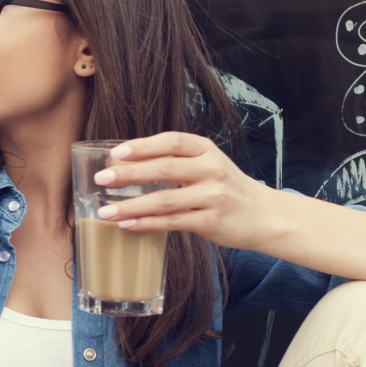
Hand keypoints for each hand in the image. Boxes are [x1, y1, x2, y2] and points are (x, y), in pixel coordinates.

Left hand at [91, 132, 272, 250]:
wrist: (263, 215)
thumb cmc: (224, 187)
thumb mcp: (206, 164)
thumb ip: (174, 161)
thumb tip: (123, 163)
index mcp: (205, 150)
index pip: (171, 142)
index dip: (142, 146)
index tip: (115, 153)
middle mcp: (211, 169)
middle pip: (165, 168)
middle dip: (130, 173)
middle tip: (102, 178)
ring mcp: (213, 196)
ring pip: (165, 200)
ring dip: (131, 205)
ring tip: (106, 210)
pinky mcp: (211, 221)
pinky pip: (172, 222)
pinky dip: (146, 224)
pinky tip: (127, 224)